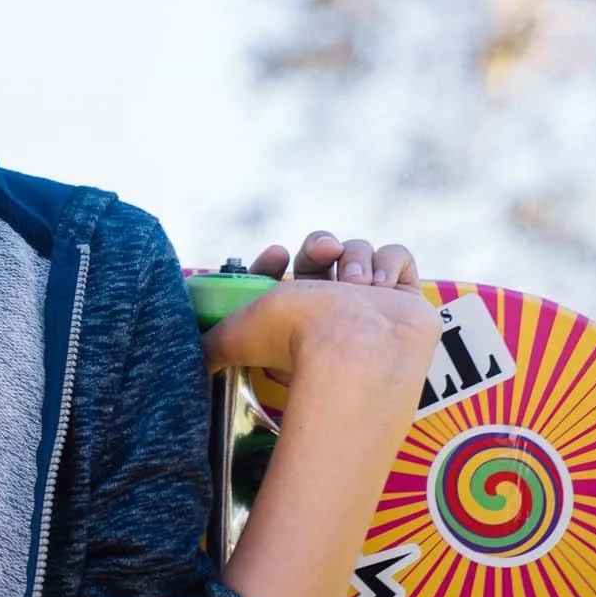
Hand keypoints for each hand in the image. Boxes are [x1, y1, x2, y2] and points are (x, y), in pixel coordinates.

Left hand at [228, 230, 425, 389]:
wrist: (354, 351)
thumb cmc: (295, 340)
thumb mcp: (233, 335)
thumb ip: (209, 343)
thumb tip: (187, 352)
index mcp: (298, 312)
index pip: (284, 271)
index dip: (275, 260)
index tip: (276, 255)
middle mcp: (336, 305)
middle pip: (325, 251)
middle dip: (320, 244)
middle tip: (325, 253)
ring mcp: (374, 302)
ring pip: (361, 250)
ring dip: (356, 257)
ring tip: (357, 285)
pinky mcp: (408, 299)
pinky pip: (399, 257)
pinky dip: (391, 263)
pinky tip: (381, 285)